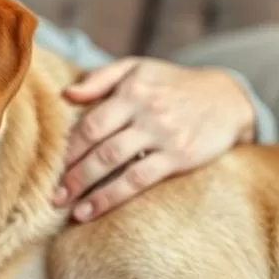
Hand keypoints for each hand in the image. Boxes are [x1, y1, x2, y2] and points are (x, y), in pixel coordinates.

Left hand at [54, 57, 255, 221]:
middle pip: (98, 145)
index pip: (90, 121)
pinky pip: (139, 180)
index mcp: (131, 90)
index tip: (51, 165)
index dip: (68, 147)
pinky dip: (112, 197)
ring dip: (86, 188)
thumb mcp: (137, 68)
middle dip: (71, 172)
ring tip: (67, 207)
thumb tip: (66, 94)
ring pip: (114, 164)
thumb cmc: (172, 84)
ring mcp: (163, 135)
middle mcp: (145, 111)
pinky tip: (93, 209)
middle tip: (53, 195)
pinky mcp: (179, 156)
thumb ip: (100, 78)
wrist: (227, 98)